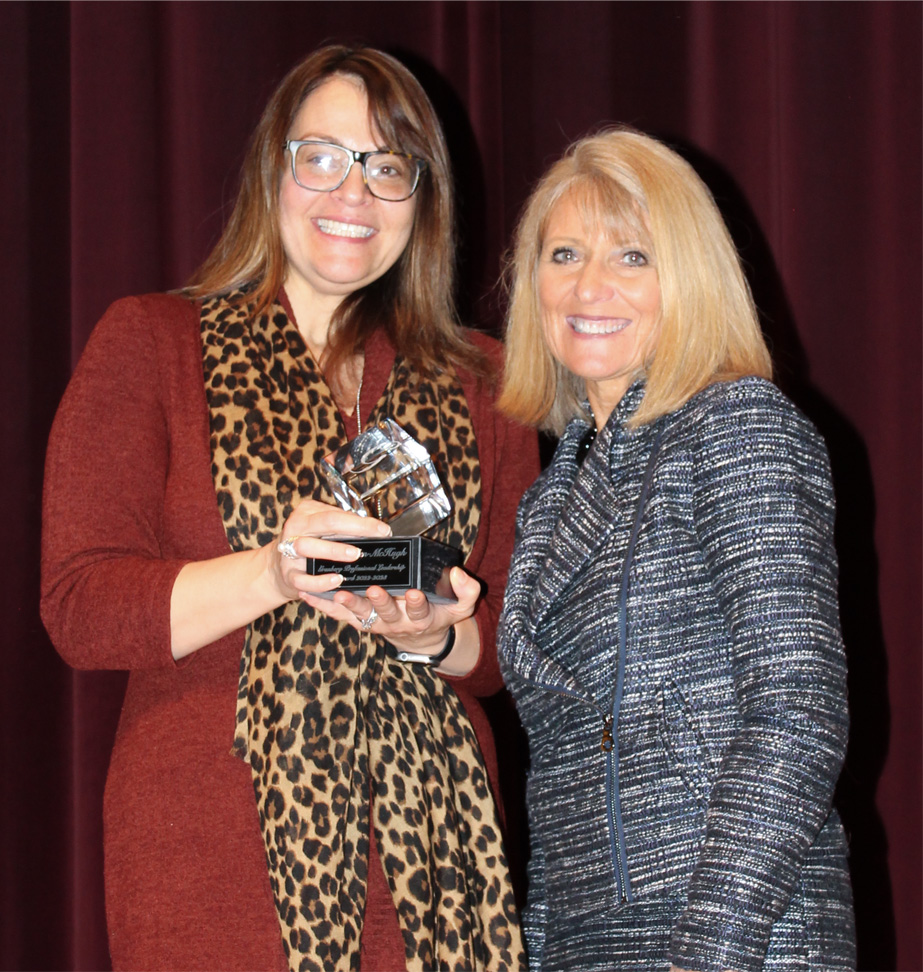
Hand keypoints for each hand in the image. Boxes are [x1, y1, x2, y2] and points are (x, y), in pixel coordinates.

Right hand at [270, 498, 391, 601]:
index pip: (336, 513)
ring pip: (307, 546)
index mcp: (307, 513)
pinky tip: (337, 580)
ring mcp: (288, 551)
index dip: (361, 521)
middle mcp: (295, 527)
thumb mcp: (322, 529)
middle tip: (374, 537)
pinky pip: (303, 579)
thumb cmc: (308, 545)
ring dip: (333, 550)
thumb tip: (374, 532)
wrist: (276, 568)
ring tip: (355, 555)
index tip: (383, 529)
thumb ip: (342, 528)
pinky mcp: (288, 575)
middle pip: (324, 523)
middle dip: (352, 528)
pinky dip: (320, 581)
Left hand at [303, 565, 481, 667]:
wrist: (420, 637)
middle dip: (380, 602)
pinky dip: (324, 606)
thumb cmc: (439, 614)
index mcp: (421, 616)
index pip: (420, 609)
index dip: (417, 602)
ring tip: (338, 592)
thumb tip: (458, 574)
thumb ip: (467, 591)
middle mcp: (397, 622)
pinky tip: (309, 594)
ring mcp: (376, 623)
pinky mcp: (359, 621)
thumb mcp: (461, 607)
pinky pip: (340, 615)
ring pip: (361, 615)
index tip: (414, 592)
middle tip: (374, 590)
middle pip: (387, 613)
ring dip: (349, 604)